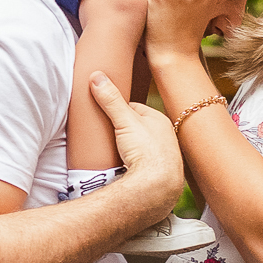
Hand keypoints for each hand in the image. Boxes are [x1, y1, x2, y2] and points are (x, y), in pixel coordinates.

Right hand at [90, 71, 182, 199]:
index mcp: (160, 120)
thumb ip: (111, 100)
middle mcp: (166, 137)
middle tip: (104, 133)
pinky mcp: (158, 174)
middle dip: (122, 129)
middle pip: (137, 128)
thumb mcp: (125, 121)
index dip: (118, 110)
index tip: (104, 113)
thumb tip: (97, 76)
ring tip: (111, 150)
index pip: (135, 109)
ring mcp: (163, 156)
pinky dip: (133, 163)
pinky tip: (123, 167)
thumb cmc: (146, 151)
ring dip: (128, 147)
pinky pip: (142, 163)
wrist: (158, 186)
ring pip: (141, 146)